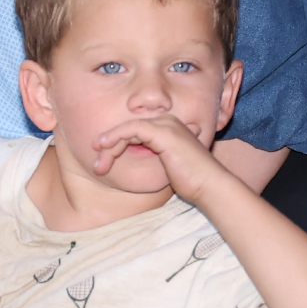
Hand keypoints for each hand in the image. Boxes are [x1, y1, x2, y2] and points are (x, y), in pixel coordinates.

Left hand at [92, 115, 225, 203]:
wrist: (209, 186)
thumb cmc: (191, 181)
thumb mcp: (165, 166)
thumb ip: (152, 158)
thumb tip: (130, 160)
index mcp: (169, 128)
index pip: (135, 131)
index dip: (116, 144)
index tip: (102, 161)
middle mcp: (168, 121)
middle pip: (129, 128)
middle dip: (109, 145)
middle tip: (97, 165)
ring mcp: (166, 125)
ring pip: (128, 128)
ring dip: (109, 145)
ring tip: (99, 164)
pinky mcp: (163, 132)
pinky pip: (132, 128)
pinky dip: (116, 137)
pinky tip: (105, 149)